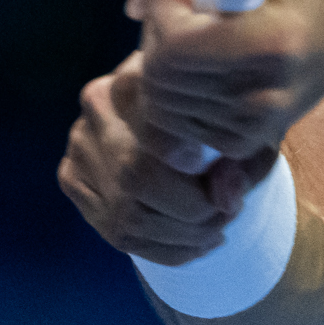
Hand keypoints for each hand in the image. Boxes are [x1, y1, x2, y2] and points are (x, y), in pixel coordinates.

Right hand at [57, 52, 277, 265]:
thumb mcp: (251, 135)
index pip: (161, 139)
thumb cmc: (225, 123)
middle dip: (192, 214)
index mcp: (144, 74)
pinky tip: (197, 243)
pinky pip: (117, 234)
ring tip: (216, 231)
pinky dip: (166, 250)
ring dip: (182, 238)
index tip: (233, 194)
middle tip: (227, 217)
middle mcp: (99, 103)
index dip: (199, 183)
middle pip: (136, 178)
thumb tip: (226, 199)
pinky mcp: (72, 178)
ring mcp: (79, 143)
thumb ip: (246, 164)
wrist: (185, 118)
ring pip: (126, 215)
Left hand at [117, 0, 323, 168]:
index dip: (162, 14)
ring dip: (164, 67)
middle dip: (157, 40)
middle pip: (161, 78)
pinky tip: (205, 70)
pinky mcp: (246, 142)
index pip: (175, 48)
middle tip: (183, 15)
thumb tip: (134, 8)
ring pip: (162, 103)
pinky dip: (176, 95)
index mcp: (273, 42)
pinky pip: (177, 123)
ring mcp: (258, 125)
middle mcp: (268, 94)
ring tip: (197, 41)